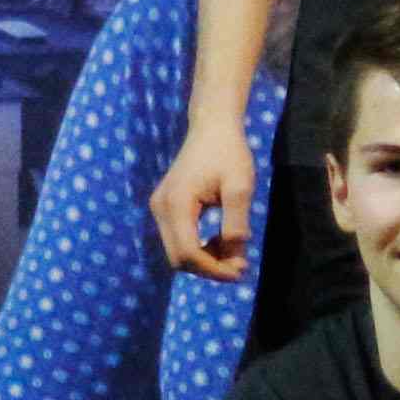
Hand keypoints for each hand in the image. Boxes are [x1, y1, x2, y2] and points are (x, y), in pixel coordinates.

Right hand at [149, 116, 255, 281]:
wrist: (212, 127)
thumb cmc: (229, 153)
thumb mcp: (239, 187)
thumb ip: (235, 223)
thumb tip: (234, 259)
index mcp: (177, 203)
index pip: (188, 252)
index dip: (213, 269)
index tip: (240, 272)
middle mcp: (161, 208)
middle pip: (178, 258)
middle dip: (209, 268)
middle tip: (239, 267)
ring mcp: (159, 207)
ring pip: (176, 252)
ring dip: (204, 260)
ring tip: (232, 252)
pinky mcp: (163, 207)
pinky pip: (177, 239)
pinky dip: (197, 248)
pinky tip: (218, 241)